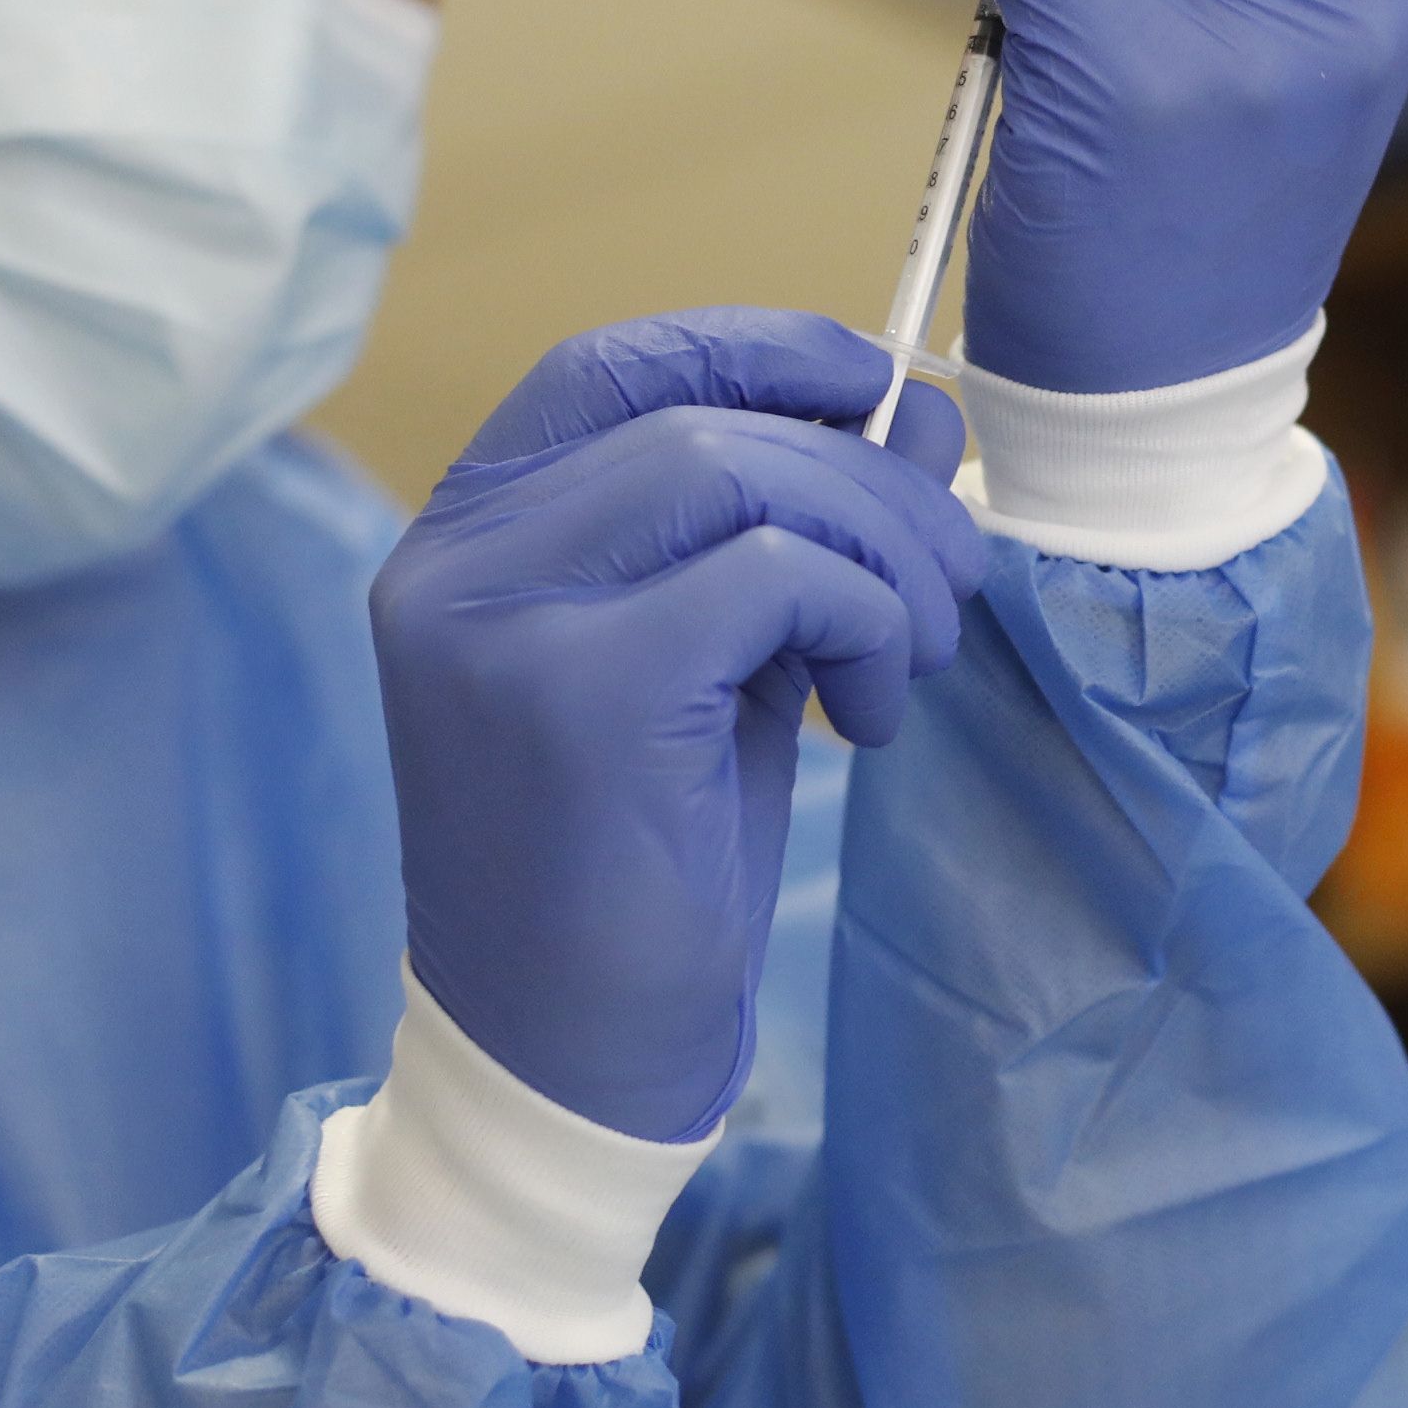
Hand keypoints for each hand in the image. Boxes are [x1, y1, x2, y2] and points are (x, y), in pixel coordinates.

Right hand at [372, 309, 983, 1141]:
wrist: (568, 1060)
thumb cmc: (641, 864)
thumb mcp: (721, 662)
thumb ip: (791, 527)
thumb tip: (918, 405)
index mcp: (468, 539)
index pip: (607, 364)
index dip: (751, 346)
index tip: (867, 383)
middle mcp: (459, 563)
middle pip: (701, 421)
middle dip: (867, 481)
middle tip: (948, 579)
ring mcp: (501, 623)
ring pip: (736, 474)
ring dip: (878, 550)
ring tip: (912, 656)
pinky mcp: (576, 695)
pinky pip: (770, 575)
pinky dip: (862, 623)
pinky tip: (862, 715)